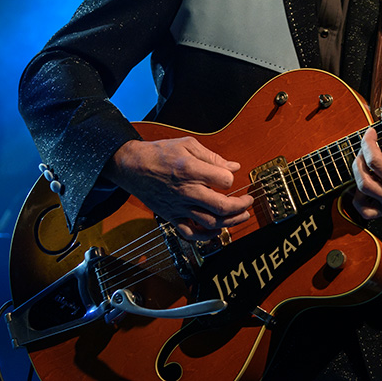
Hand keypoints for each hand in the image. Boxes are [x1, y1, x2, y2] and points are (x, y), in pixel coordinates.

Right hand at [107, 137, 253, 239]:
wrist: (132, 166)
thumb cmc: (160, 153)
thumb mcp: (187, 145)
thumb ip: (213, 157)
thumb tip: (234, 167)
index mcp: (190, 170)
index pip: (224, 180)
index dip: (231, 178)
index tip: (230, 177)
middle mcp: (186, 191)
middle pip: (221, 206)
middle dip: (241, 206)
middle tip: (248, 201)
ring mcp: (179, 207)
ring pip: (210, 222)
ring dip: (231, 222)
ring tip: (242, 216)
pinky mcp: (172, 216)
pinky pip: (190, 234)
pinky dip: (206, 236)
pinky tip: (217, 229)